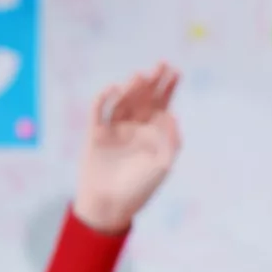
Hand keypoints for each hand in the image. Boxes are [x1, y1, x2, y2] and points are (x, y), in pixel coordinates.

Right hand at [73, 63, 181, 234]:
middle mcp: (133, 128)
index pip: (161, 105)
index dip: (168, 88)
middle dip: (152, 82)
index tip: (175, 72)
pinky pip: (99, 111)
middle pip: (143, 98)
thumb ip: (171, 141)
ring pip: (123, 101)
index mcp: (151, 134)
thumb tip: (172, 114)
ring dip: (131, 87)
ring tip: (140, 76)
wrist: (109, 206)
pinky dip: (104, 98)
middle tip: (161, 65)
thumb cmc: (139, 189)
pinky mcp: (95, 134)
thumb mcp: (162, 166)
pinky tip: (114, 89)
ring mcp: (114, 130)